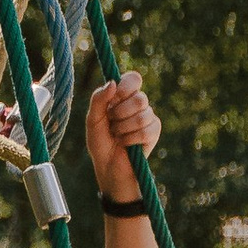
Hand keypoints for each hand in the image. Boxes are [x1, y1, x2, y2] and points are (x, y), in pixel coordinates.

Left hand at [85, 70, 160, 199]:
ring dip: (124, 128)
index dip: (126, 86)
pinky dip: (131, 138)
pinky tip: (126, 144)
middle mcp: (137, 104)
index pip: (133, 78)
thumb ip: (99, 99)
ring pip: (142, 115)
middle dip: (120, 113)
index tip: (115, 98)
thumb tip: (112, 82)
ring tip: (117, 136)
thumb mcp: (93, 120)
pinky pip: (146, 130)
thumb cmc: (100, 144)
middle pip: (139, 97)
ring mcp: (148, 117)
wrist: (109, 168)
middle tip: (112, 124)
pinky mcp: (154, 132)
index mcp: (122, 97)